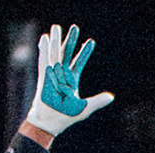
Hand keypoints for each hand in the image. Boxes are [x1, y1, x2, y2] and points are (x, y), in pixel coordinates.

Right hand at [23, 24, 113, 138]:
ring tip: (56, 27)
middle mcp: (61, 75)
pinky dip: (44, 49)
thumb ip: (97, 101)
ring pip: (55, 53)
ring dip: (56, 40)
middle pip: (66, 53)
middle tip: (75, 27)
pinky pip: (44, 59)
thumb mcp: (84, 108)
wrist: (49, 123)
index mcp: (71, 81)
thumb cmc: (65, 117)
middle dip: (71, 40)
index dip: (84, 52)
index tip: (91, 42)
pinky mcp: (43, 76)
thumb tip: (111, 97)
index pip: (79, 62)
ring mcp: (52, 74)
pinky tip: (45, 38)